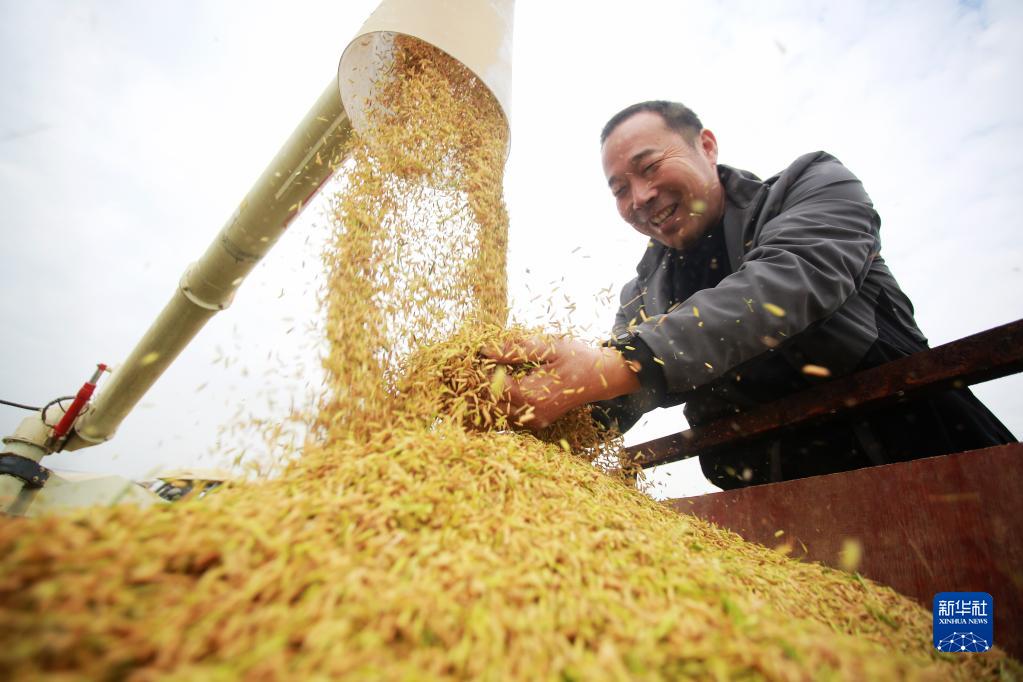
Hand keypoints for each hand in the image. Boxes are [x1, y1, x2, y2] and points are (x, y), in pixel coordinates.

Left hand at [483, 337, 640, 429]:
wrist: (602, 378)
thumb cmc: (577, 358)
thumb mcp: (549, 348)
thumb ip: (516, 350)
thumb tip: (486, 349)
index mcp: (530, 396)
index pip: (491, 387)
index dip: (483, 370)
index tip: (480, 355)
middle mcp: (530, 414)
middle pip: (491, 402)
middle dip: (485, 384)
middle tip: (485, 363)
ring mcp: (534, 421)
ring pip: (499, 411)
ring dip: (494, 393)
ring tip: (496, 372)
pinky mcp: (537, 422)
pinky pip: (511, 415)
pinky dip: (505, 400)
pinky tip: (509, 384)